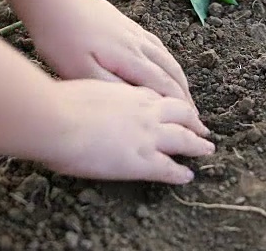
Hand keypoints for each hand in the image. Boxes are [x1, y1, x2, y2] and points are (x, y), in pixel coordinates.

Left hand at [24, 0, 196, 108]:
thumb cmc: (60, 37)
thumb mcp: (79, 71)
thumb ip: (110, 88)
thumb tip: (137, 103)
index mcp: (130, 59)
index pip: (164, 86)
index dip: (180, 106)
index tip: (193, 122)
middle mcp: (138, 44)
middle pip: (171, 71)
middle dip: (185, 94)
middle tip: (195, 113)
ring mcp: (133, 31)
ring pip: (166, 56)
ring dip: (179, 76)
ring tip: (185, 91)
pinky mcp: (125, 22)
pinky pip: (156, 43)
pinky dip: (167, 58)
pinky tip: (164, 61)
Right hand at [39, 79, 213, 183]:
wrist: (58, 119)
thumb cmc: (60, 104)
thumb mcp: (84, 89)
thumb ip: (95, 94)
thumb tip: (85, 99)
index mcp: (129, 94)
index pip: (157, 98)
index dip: (168, 104)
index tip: (174, 109)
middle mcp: (145, 111)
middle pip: (179, 113)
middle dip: (192, 120)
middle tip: (201, 126)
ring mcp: (148, 135)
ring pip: (183, 139)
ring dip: (197, 145)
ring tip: (207, 149)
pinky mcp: (143, 160)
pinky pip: (169, 168)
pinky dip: (180, 173)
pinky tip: (187, 176)